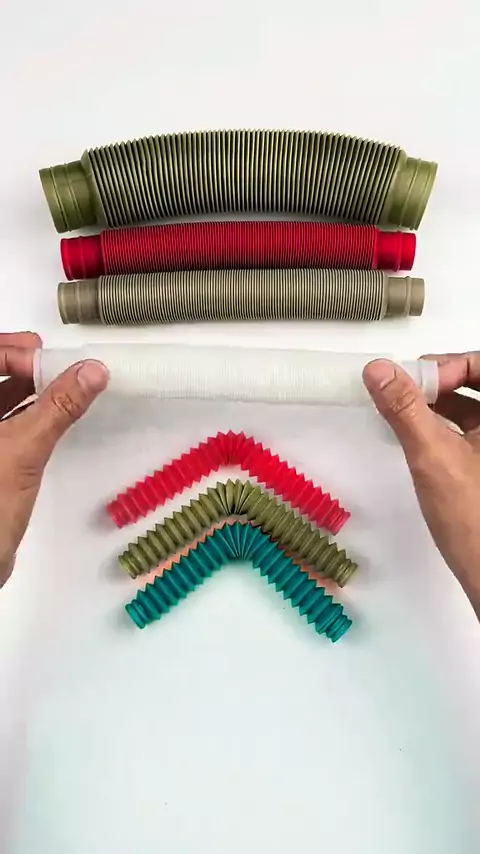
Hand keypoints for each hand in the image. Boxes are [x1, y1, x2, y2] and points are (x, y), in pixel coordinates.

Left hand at [0, 332, 107, 587]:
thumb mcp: (23, 450)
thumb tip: (90, 372)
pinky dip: (20, 412)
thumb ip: (57, 407)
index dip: (11, 351)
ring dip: (20, 386)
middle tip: (52, 363)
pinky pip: (1, 422)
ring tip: (56, 384)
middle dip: (16, 362)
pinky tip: (46, 415)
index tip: (45, 358)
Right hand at [363, 353, 479, 618]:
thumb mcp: (433, 457)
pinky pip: (472, 432)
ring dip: (443, 402)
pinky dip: (447, 426)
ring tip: (407, 412)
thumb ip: (405, 409)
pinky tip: (420, 437)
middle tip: (409, 391)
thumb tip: (378, 369)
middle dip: (444, 380)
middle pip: (479, 383)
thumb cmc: (472, 521)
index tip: (418, 383)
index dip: (452, 365)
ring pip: (475, 408)